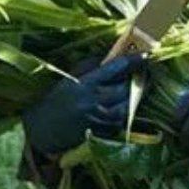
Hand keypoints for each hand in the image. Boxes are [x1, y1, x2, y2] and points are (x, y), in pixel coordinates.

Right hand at [22, 54, 145, 153]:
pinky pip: (122, 120)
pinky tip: (126, 104)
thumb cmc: (55, 100)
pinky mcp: (102, 133)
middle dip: (137, 80)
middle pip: (125, 88)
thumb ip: (91, 67)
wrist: (42, 129)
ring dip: (136, 96)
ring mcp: (99, 119)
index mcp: (84, 84)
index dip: (133, 61)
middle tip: (145, 72)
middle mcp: (93, 102)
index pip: (115, 69)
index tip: (146, 56)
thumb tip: (113, 55)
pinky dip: (127, 111)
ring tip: (140, 87)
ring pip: (128, 106)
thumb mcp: (69, 78)